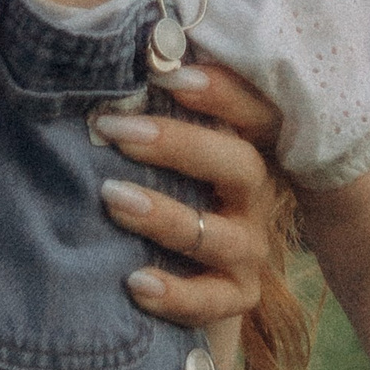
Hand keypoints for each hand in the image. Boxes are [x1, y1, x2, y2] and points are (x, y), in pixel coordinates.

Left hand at [92, 61, 284, 352]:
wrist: (193, 279)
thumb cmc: (171, 194)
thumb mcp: (171, 155)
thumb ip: (156, 116)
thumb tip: (114, 69)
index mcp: (247, 151)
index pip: (253, 112)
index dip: (221, 91)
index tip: (168, 73)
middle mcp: (257, 196)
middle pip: (240, 165)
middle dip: (178, 145)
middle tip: (117, 129)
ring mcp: (250, 249)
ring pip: (220, 235)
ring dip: (166, 217)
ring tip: (112, 198)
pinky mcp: (238, 296)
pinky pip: (213, 300)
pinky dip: (176, 293)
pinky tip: (136, 281)